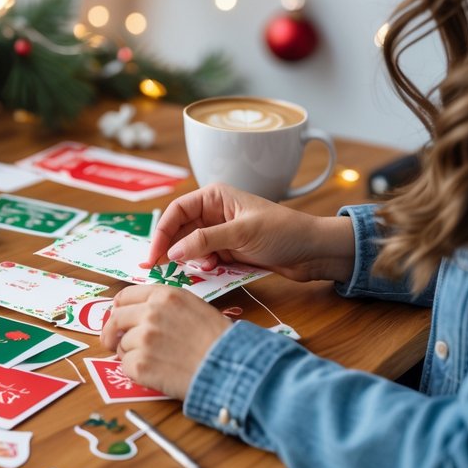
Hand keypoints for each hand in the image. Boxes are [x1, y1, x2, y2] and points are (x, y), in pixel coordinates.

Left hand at [99, 284, 230, 399]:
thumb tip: (135, 313)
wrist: (230, 366)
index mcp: (163, 295)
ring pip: (122, 346)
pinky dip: (136, 372)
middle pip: (115, 320)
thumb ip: (163, 305)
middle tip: (113, 343)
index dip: (118, 309)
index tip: (117, 318)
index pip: (125, 297)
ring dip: (131, 355)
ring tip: (156, 360)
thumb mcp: (192, 306)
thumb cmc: (217, 339)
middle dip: (112, 333)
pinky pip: (126, 367)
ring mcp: (144, 338)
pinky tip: (156, 372)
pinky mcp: (141, 364)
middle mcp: (150, 312)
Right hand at [144, 184, 355, 283]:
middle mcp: (214, 212)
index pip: (176, 212)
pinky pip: (204, 259)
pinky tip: (213, 270)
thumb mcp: (241, 233)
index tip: (153, 256)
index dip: (161, 233)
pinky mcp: (229, 251)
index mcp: (215, 197)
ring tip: (200, 268)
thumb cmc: (283, 232)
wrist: (314, 251)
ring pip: (190, 247)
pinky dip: (203, 267)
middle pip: (179, 230)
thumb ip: (205, 241)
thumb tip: (173, 252)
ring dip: (190, 260)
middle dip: (171, 249)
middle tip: (159, 270)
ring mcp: (221, 233)